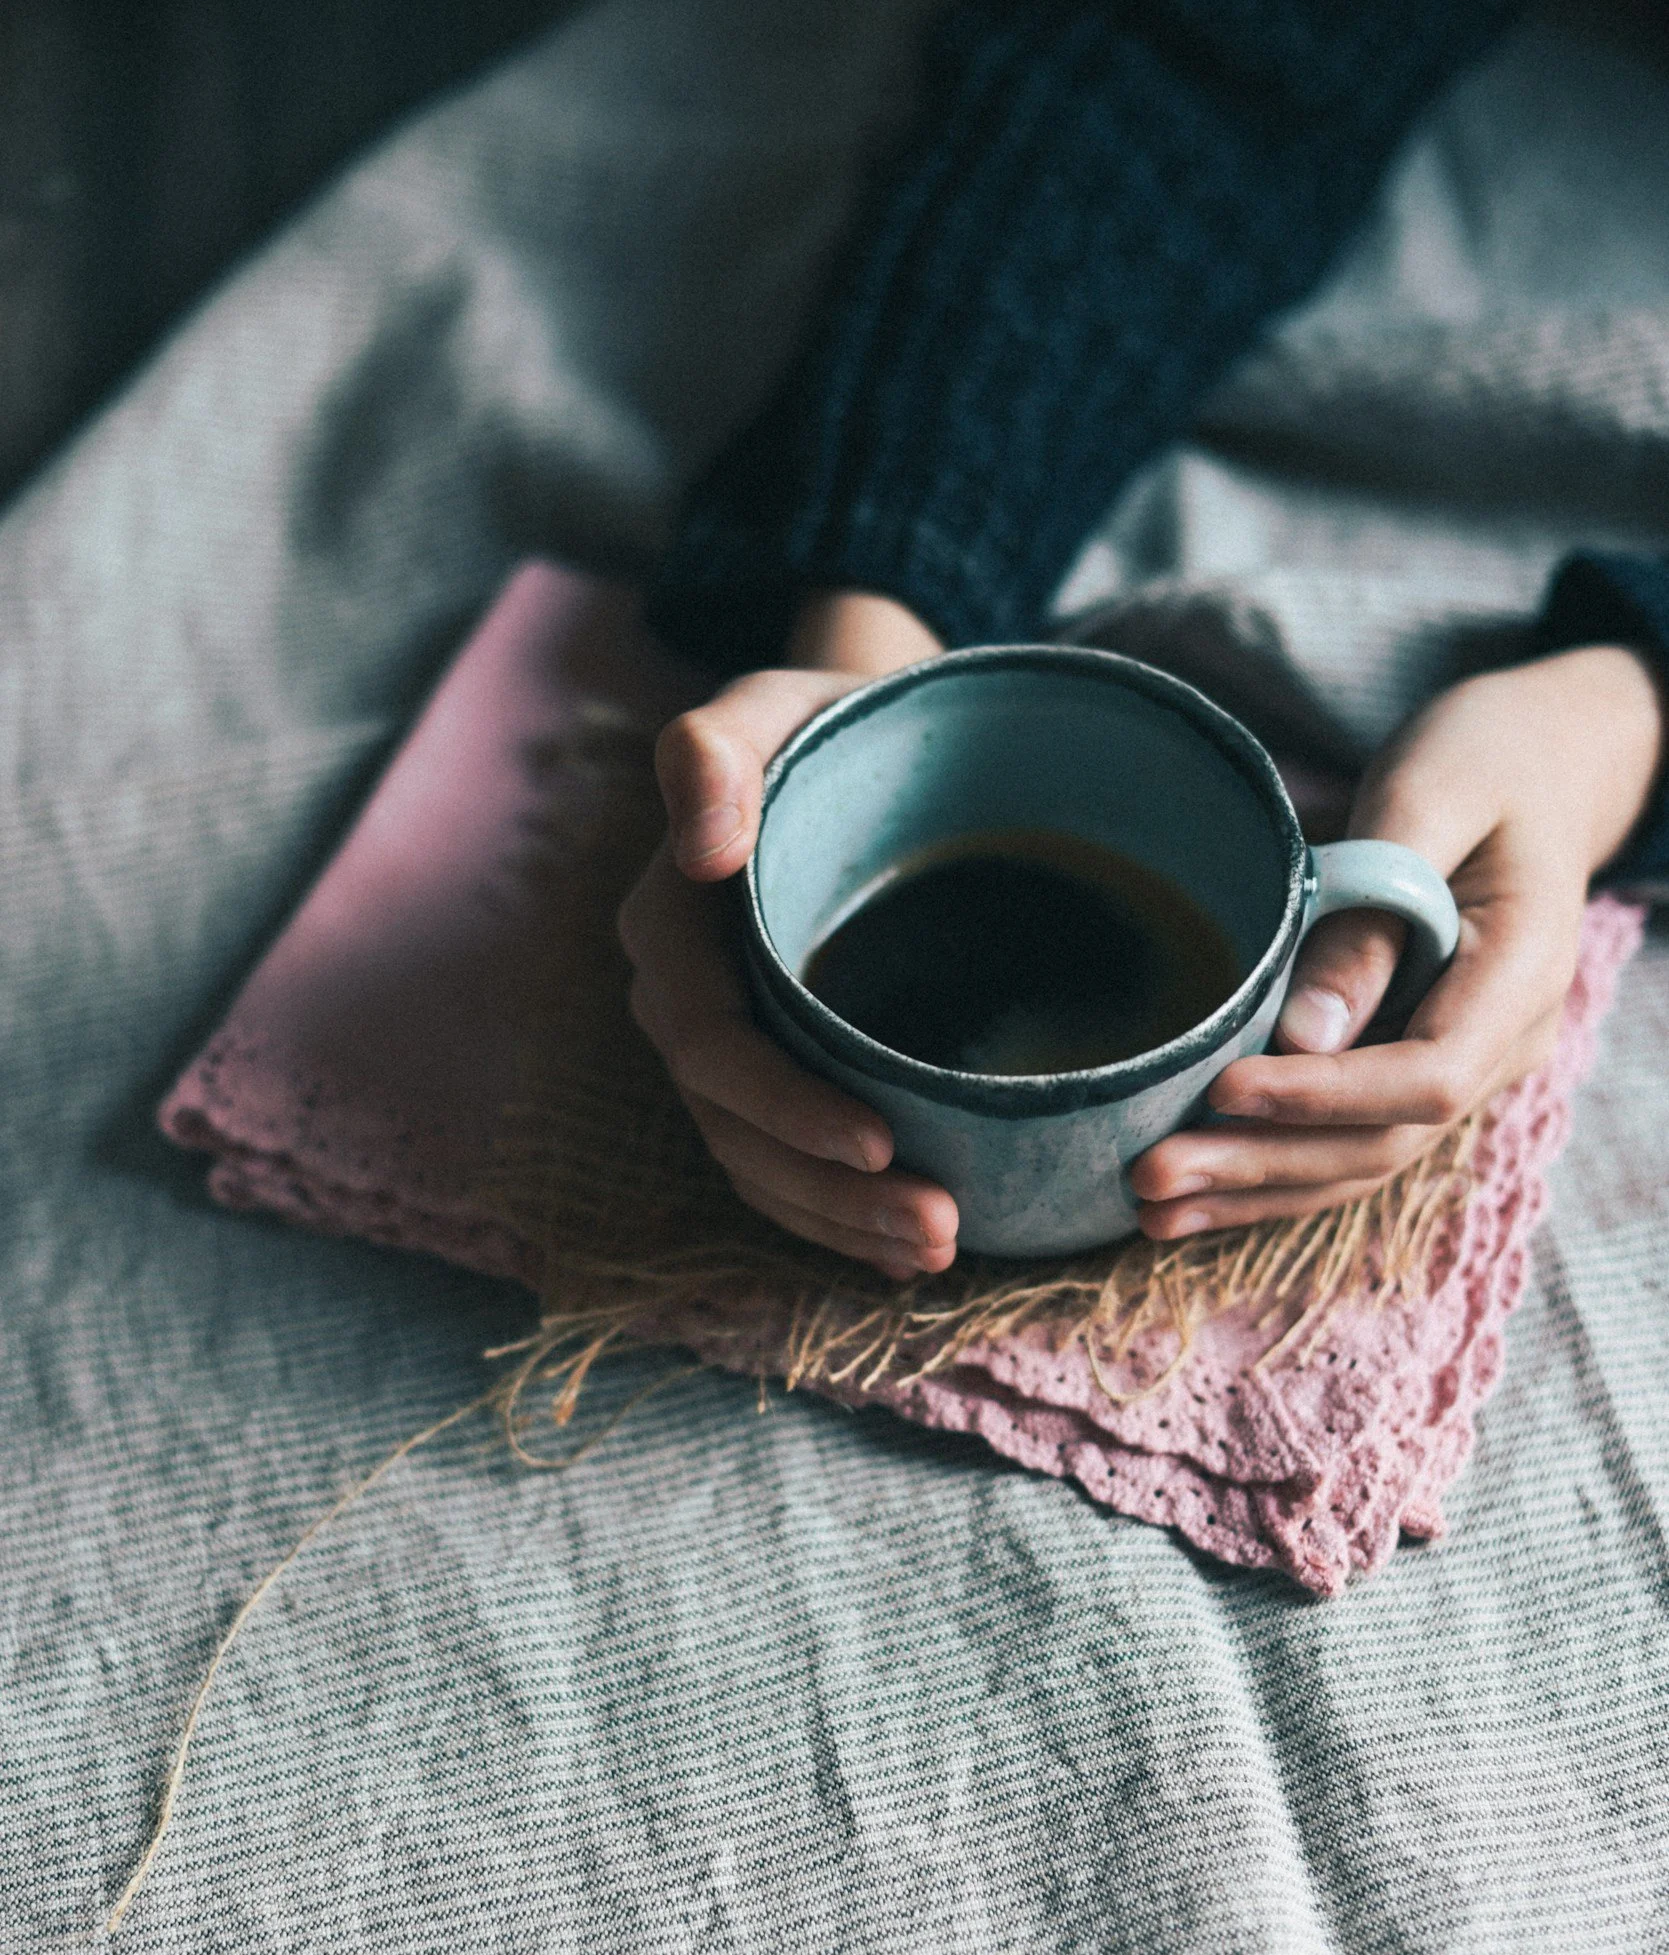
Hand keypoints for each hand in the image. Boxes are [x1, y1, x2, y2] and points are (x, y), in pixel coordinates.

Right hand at [619, 591, 961, 1279]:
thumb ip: (718, 752)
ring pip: (760, 1163)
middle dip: (829, 1194)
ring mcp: (726, 1046)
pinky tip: (908, 1248)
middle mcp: (684, 998)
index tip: (881, 1144)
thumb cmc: (828, 720)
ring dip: (841, 1223)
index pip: (710, 1044)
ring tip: (939, 1249)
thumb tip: (702, 843)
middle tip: (938, 1228)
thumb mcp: (775, 705)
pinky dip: (839, 1215)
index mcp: (672, 926)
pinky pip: (783, 1166)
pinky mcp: (773, 1071)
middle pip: (736, 1127)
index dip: (786, 1107)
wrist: (864, 739)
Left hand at [1131, 645, 1665, 1237]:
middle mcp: (1503, 1043)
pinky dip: (1267, 1171)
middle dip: (1263, 1164)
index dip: (1322, 1097)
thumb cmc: (1484, 757)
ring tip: (1149, 1210)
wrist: (1540, 763)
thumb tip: (1305, 1037)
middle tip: (1151, 1175)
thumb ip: (1373, 914)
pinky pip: (1344, 1138)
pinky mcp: (1412, 1067)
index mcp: (1521, 976)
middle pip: (1382, 1140)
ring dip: (1253, 1190)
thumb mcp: (1429, 799)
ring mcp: (1462, 1065)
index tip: (1224, 1089)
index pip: (1426, 1076)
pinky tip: (1191, 1196)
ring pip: (1359, 1159)